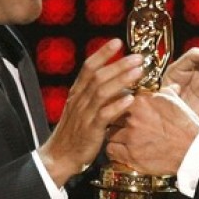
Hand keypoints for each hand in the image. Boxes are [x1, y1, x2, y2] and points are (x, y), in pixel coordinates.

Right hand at [39, 39, 143, 186]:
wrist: (60, 156)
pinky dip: (117, 106)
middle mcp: (79, 100)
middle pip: (98, 76)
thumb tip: (121, 85)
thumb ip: (98, 96)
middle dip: (118, 64)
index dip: (102, 53)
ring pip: (102, 92)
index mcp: (77, 93)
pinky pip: (104, 115)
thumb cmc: (75, 133)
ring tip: (138, 72)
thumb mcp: (83, 110)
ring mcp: (84, 114)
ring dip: (121, 80)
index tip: (117, 42)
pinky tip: (130, 100)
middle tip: (137, 57)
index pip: (88, 67)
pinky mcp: (90, 130)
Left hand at [106, 87, 198, 176]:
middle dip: (114, 119)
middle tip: (120, 123)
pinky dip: (114, 150)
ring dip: (114, 135)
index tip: (120, 107)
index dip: (118, 103)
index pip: (117, 98)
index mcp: (141, 102)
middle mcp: (133, 119)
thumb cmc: (185, 125)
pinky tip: (122, 149)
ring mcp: (131, 138)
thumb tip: (168, 85)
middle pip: (110, 116)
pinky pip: (111, 150)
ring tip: (122, 137)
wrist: (193, 149)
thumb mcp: (175, 102)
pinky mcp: (131, 155)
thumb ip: (165, 91)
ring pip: (109, 133)